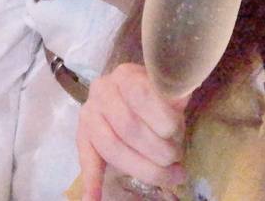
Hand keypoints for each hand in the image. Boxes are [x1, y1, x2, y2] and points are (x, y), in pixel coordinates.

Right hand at [77, 63, 188, 200]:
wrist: (127, 97)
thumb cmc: (154, 98)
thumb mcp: (167, 93)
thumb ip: (174, 97)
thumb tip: (182, 99)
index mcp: (125, 76)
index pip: (141, 96)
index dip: (162, 119)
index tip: (178, 135)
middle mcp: (102, 91)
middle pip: (127, 127)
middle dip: (157, 150)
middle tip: (177, 161)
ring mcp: (89, 114)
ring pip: (112, 147)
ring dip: (142, 168)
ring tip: (168, 177)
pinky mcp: (82, 136)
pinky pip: (86, 160)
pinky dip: (91, 182)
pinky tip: (93, 199)